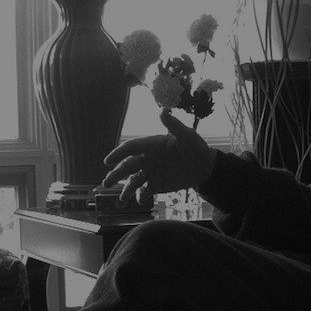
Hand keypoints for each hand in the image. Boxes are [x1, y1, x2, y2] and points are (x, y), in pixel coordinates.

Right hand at [102, 109, 217, 204]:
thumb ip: (173, 125)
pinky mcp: (156, 184)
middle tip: (106, 183)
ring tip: (122, 199)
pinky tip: (141, 201)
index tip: (108, 161)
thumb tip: (163, 110)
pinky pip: (145, 191)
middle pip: (127, 166)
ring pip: (133, 181)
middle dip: (116, 174)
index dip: (118, 153)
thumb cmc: (195, 147)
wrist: (204, 166)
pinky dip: (141, 196)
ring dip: (126, 189)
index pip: (131, 148)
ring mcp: (151, 172)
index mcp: (151, 145)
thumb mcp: (187, 135)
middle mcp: (147, 158)